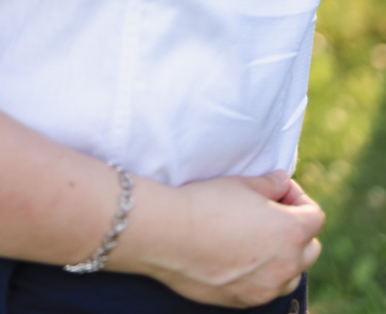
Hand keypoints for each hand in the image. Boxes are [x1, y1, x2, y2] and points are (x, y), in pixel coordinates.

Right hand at [117, 169, 322, 307]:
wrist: (168, 235)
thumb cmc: (205, 203)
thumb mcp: (241, 184)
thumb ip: (270, 184)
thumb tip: (281, 182)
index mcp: (290, 232)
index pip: (315, 216)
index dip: (298, 198)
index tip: (275, 191)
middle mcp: (286, 265)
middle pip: (311, 249)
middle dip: (296, 230)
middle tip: (268, 214)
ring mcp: (267, 287)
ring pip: (292, 275)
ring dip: (283, 258)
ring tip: (255, 239)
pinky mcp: (245, 301)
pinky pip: (267, 289)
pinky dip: (262, 276)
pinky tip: (237, 257)